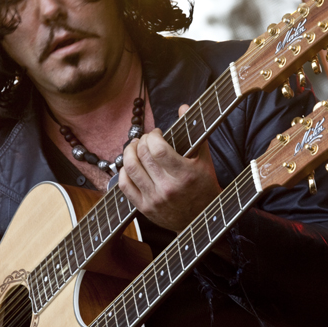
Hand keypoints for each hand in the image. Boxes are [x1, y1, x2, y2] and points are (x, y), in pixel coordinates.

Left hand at [118, 104, 221, 231]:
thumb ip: (194, 132)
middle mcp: (168, 188)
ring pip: (130, 168)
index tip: (157, 134)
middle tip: (147, 139)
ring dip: (129, 152)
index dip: (153, 136)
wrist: (201, 219)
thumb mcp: (204, 159)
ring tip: (135, 147)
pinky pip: (124, 186)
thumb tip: (183, 107)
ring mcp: (154, 199)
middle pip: (142, 155)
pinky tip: (130, 165)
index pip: (158, 149)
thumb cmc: (204, 186)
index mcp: (184, 175)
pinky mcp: (144, 208)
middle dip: (142, 141)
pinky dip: (123, 171)